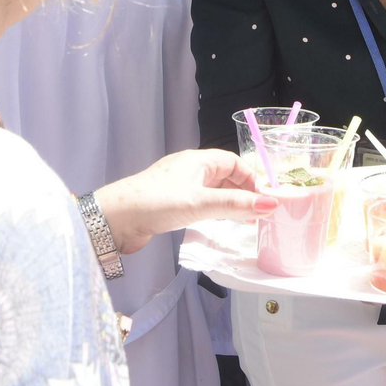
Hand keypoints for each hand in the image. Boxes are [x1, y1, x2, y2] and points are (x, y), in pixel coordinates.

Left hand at [92, 149, 274, 254]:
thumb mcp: (200, 202)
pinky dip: (215, 212)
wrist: (115, 219)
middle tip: (260, 214)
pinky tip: (221, 225)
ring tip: (246, 222)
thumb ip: (235, 204)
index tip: (266, 198)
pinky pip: (202, 204)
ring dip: (230, 204)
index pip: (233, 163)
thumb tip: (270, 205)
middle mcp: (190, 170)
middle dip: (244, 193)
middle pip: (225, 177)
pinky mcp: (172, 204)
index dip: (252, 178)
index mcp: (197, 161)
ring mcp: (180, 188)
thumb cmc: (157, 202)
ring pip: (214, 192)